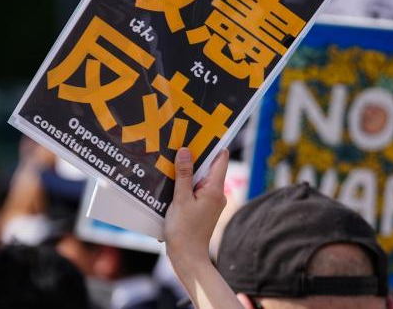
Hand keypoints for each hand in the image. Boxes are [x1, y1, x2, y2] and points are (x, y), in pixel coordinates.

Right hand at [164, 147, 228, 264]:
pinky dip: (187, 185)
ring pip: (201, 180)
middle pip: (210, 168)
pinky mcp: (204, 209)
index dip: (212, 145)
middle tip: (180, 143)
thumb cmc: (183, 230)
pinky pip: (197, 191)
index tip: (202, 133)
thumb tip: (186, 151)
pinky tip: (172, 183)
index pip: (220, 159)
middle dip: (196, 157)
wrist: (188, 258)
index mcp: (215, 189)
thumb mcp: (180, 199)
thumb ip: (183, 175)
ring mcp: (212, 202)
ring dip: (189, 172)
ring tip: (173, 160)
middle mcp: (218, 194)